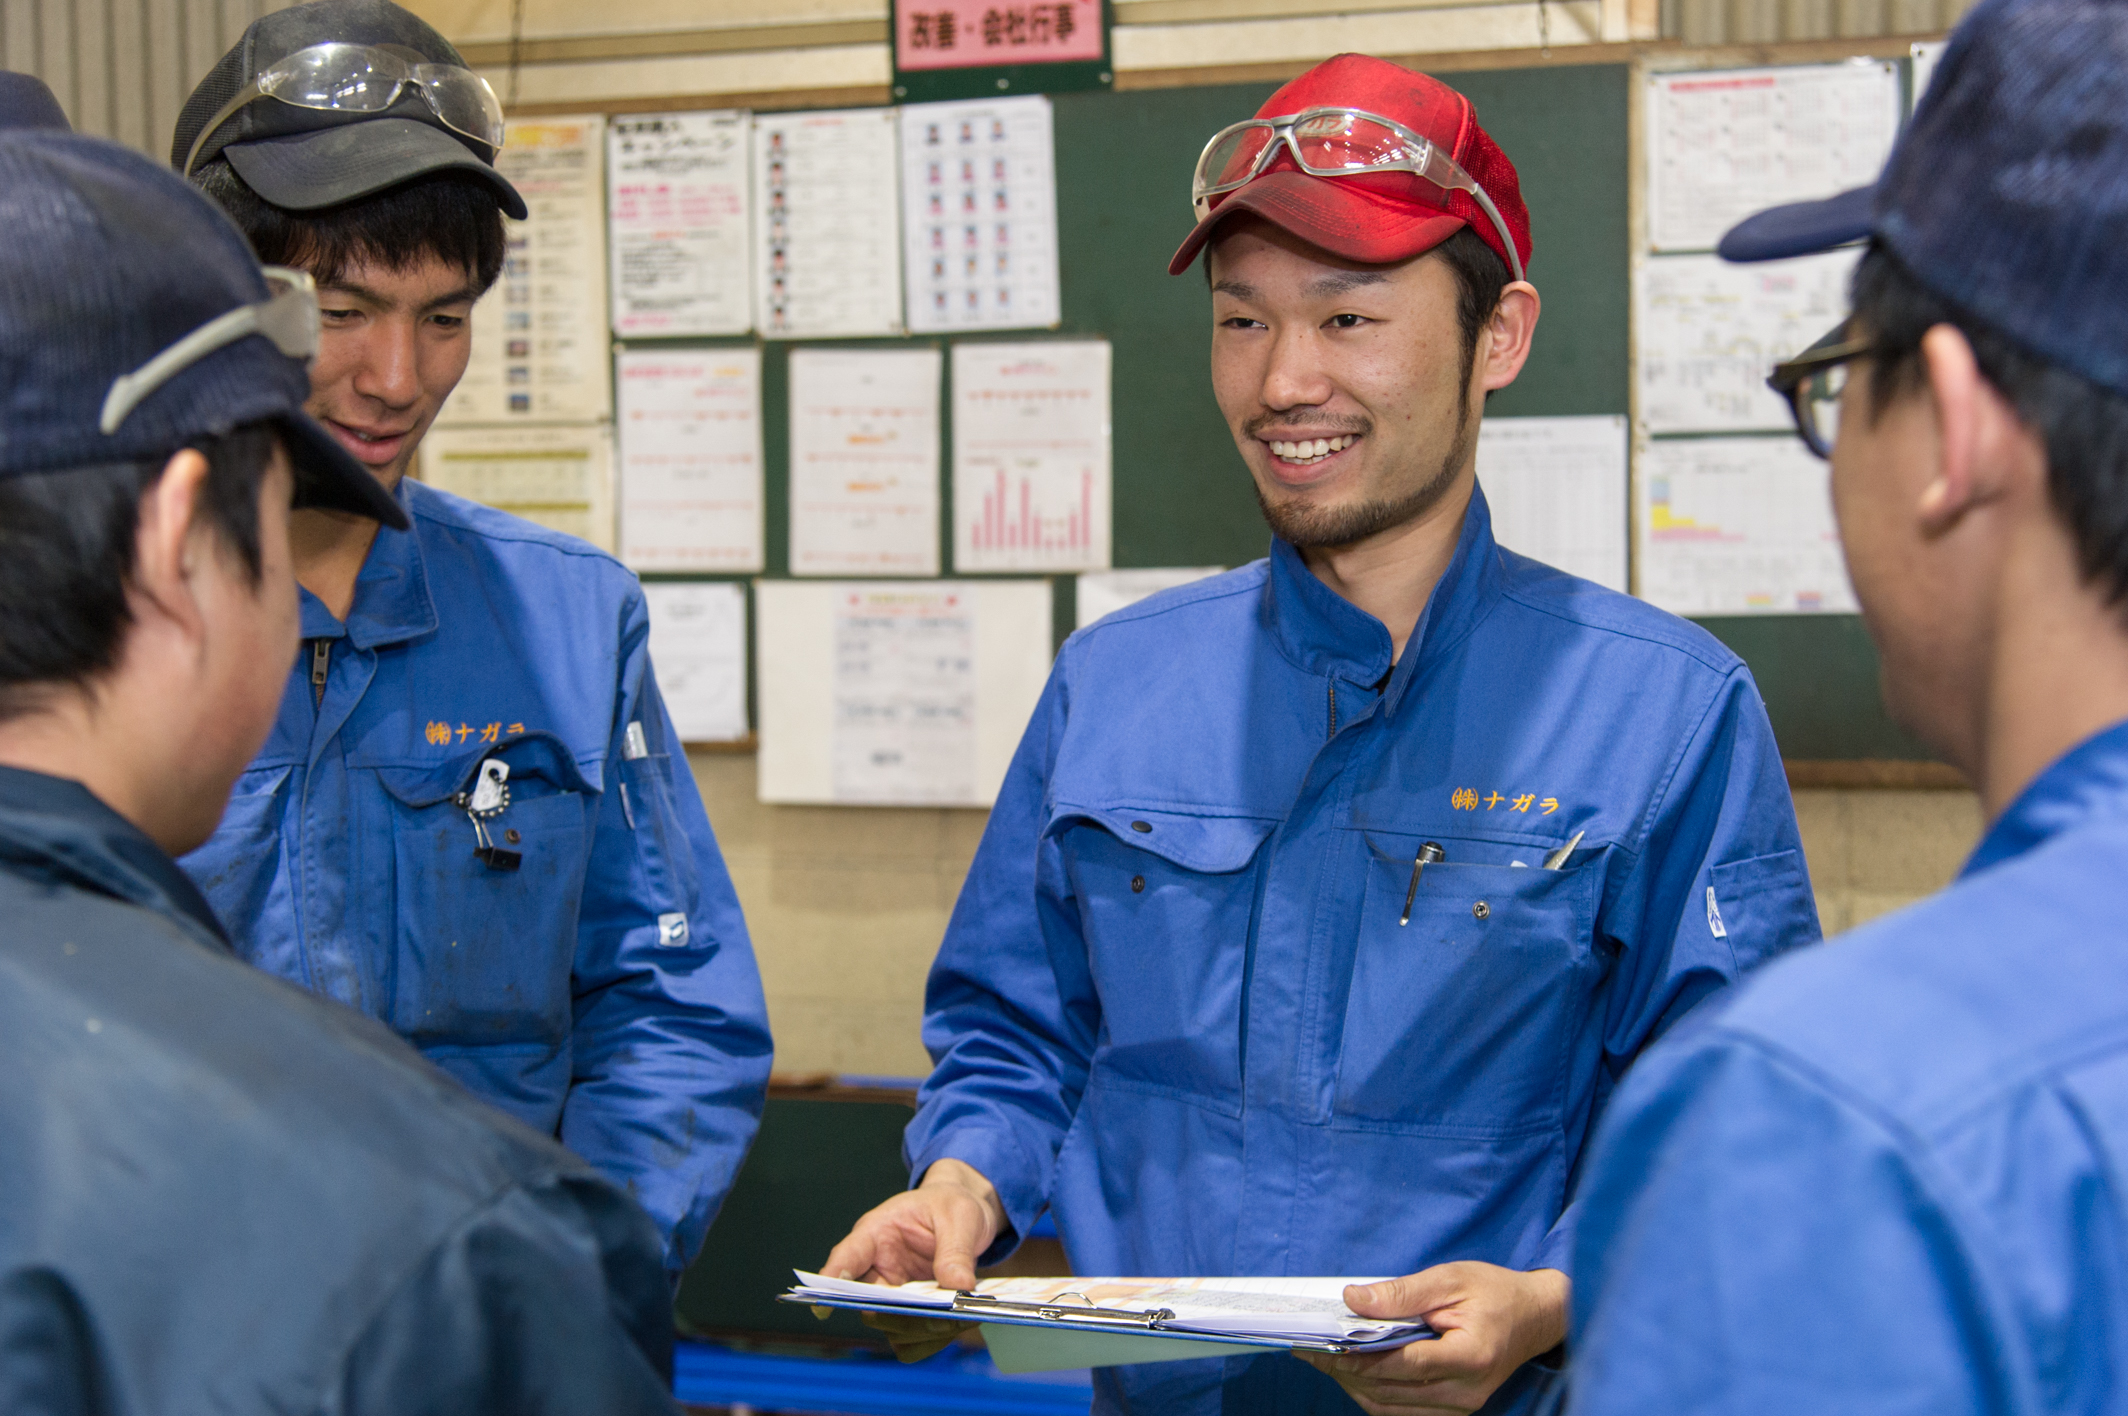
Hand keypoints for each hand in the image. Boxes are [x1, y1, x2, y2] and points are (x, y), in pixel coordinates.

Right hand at [819, 1159, 1006, 1363]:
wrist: (965, 1214)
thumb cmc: (951, 1205)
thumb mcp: (959, 1215)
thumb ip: (955, 1250)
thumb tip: (959, 1286)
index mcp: (876, 1233)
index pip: (845, 1258)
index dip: (833, 1283)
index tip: (824, 1309)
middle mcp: (877, 1268)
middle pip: (869, 1304)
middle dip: (899, 1316)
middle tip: (938, 1316)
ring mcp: (892, 1293)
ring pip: (889, 1327)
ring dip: (920, 1330)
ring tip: (957, 1321)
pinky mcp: (910, 1311)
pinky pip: (910, 1339)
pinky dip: (931, 1339)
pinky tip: (956, 1325)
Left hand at [1297, 1263, 1567, 1414]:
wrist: (1534, 1318)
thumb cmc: (1494, 1293)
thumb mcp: (1449, 1278)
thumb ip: (1401, 1293)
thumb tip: (1353, 1299)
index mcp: (1469, 1356)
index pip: (1401, 1365)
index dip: (1358, 1359)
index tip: (1322, 1346)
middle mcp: (1465, 1392)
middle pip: (1390, 1391)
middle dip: (1345, 1372)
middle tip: (1310, 1351)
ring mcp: (1461, 1407)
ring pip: (1391, 1408)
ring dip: (1355, 1386)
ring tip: (1325, 1361)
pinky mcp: (1454, 1410)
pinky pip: (1403, 1412)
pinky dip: (1374, 1395)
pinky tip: (1355, 1373)